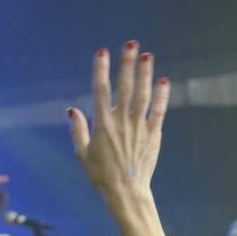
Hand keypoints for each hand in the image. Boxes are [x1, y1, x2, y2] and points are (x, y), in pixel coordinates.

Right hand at [69, 41, 169, 201]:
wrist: (126, 192)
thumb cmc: (101, 175)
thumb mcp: (82, 154)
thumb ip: (78, 130)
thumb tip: (72, 110)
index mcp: (102, 124)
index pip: (100, 89)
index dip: (101, 69)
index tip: (102, 52)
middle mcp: (121, 121)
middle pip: (125, 86)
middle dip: (127, 63)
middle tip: (130, 43)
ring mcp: (139, 127)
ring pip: (143, 94)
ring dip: (145, 74)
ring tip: (147, 55)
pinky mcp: (153, 135)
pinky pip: (158, 111)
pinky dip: (162, 96)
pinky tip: (164, 81)